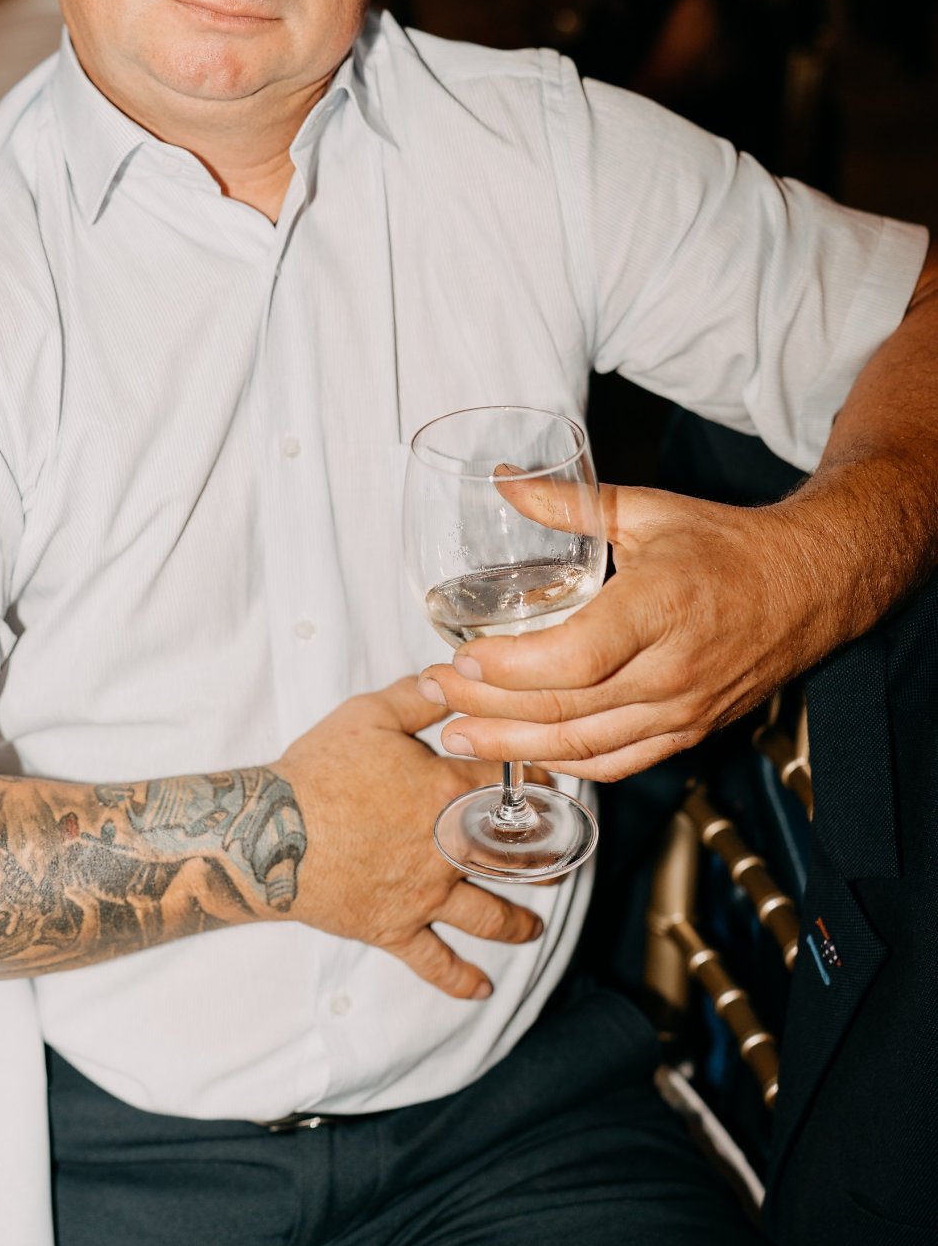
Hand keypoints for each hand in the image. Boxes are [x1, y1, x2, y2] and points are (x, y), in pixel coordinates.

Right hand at [278, 680, 544, 1000]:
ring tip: (534, 926)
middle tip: (560, 858)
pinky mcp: (395, 929)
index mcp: (446, 792)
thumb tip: (455, 679)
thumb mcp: (368, 715)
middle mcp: (449, 850)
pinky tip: (482, 986)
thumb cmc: (318, 771)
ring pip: (487, 914)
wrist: (270, 831)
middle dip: (542, 857)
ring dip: (517, 922)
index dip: (533, 777)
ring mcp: (425, 895)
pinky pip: (435, 962)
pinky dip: (461, 979)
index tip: (548, 779)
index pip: (507, 783)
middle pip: (512, 856)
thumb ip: (417, 696)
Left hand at [418, 484, 828, 781]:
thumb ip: (567, 502)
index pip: (573, 657)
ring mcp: (682, 710)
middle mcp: (671, 670)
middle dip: (488, 708)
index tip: (461, 657)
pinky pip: (617, 764)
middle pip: (565, 708)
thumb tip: (504, 481)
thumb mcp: (646, 510)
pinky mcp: (688, 732)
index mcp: (659, 608)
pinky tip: (523, 755)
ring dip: (513, 747)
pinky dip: (565, 764)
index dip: (509, 668)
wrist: (809, 586)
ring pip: (584, 747)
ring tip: (456, 737)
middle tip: (435, 693)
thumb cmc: (728, 547)